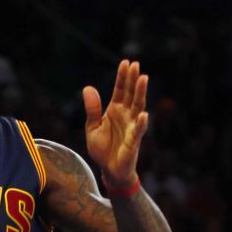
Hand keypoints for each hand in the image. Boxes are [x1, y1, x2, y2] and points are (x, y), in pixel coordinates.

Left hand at [82, 60, 148, 187]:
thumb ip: (92, 108)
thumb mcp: (92, 126)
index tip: (125, 62)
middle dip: (133, 79)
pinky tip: (143, 113)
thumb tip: (88, 88)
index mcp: (115, 110)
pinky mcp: (133, 141)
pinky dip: (141, 123)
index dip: (122, 77)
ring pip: (137, 107)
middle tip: (136, 64)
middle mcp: (126, 115)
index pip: (120, 90)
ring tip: (143, 78)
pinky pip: (138, 131)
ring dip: (140, 93)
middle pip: (131, 94)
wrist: (108, 169)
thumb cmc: (102, 148)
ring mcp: (131, 127)